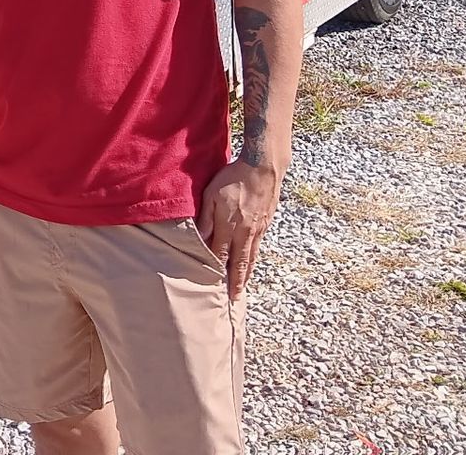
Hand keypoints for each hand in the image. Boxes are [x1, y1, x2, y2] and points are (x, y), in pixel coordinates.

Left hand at [196, 158, 283, 297]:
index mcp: (229, 225)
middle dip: (236, 282)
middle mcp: (245, 232)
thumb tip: (199, 238)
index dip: (217, 271)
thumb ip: (205, 218)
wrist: (263, 167)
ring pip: (251, 257)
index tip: (214, 286)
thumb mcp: (211, 194)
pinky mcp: (266, 224)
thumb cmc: (233, 177)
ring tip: (243, 287)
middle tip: (235, 299)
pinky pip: (258, 248)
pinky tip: (251, 263)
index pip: (220, 254)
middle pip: (240, 262)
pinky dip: (254, 260)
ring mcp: (258, 229)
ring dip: (247, 274)